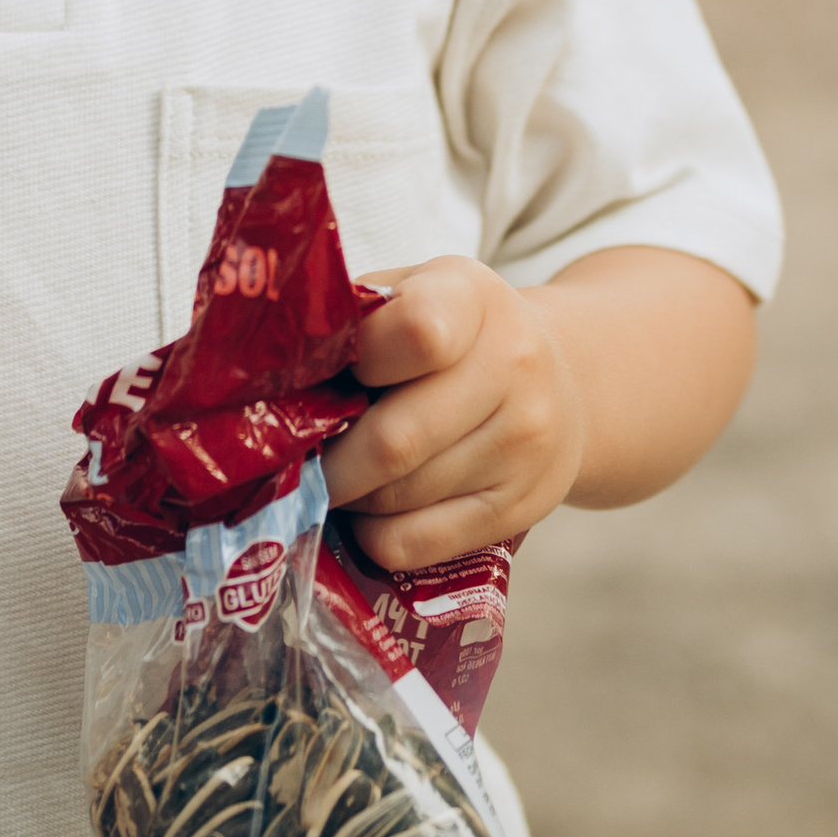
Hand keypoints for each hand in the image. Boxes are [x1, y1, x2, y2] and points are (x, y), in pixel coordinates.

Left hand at [322, 260, 587, 570]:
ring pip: (400, 497)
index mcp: (473, 298)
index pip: (415, 333)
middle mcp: (513, 366)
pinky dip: (374, 535)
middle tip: (298, 462)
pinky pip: (419, 542)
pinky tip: (370, 512)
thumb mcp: (418, 293)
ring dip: (350, 498)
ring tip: (336, 479)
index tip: (323, 378)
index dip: (353, 363)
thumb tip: (271, 379)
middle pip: (394, 440)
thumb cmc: (462, 335)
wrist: (566, 382)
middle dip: (328, 462)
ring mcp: (525, 442)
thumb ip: (357, 321)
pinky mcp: (522, 506)